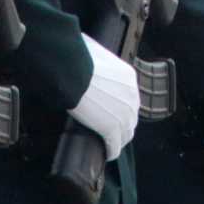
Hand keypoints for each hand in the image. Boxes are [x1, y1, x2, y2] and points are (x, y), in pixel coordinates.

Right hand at [68, 35, 139, 159]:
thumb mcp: (94, 50)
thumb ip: (97, 58)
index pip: (129, 97)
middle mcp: (131, 97)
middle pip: (131, 116)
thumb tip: (85, 49)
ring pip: (126, 133)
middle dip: (122, 123)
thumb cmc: (78, 57)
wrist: (72, 71)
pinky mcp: (111, 128)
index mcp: (128, 77)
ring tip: (110, 143)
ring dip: (118, 139)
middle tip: (110, 127)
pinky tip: (106, 153)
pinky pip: (115, 146)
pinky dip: (111, 151)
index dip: (120, 106)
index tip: (111, 110)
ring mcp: (123, 114)